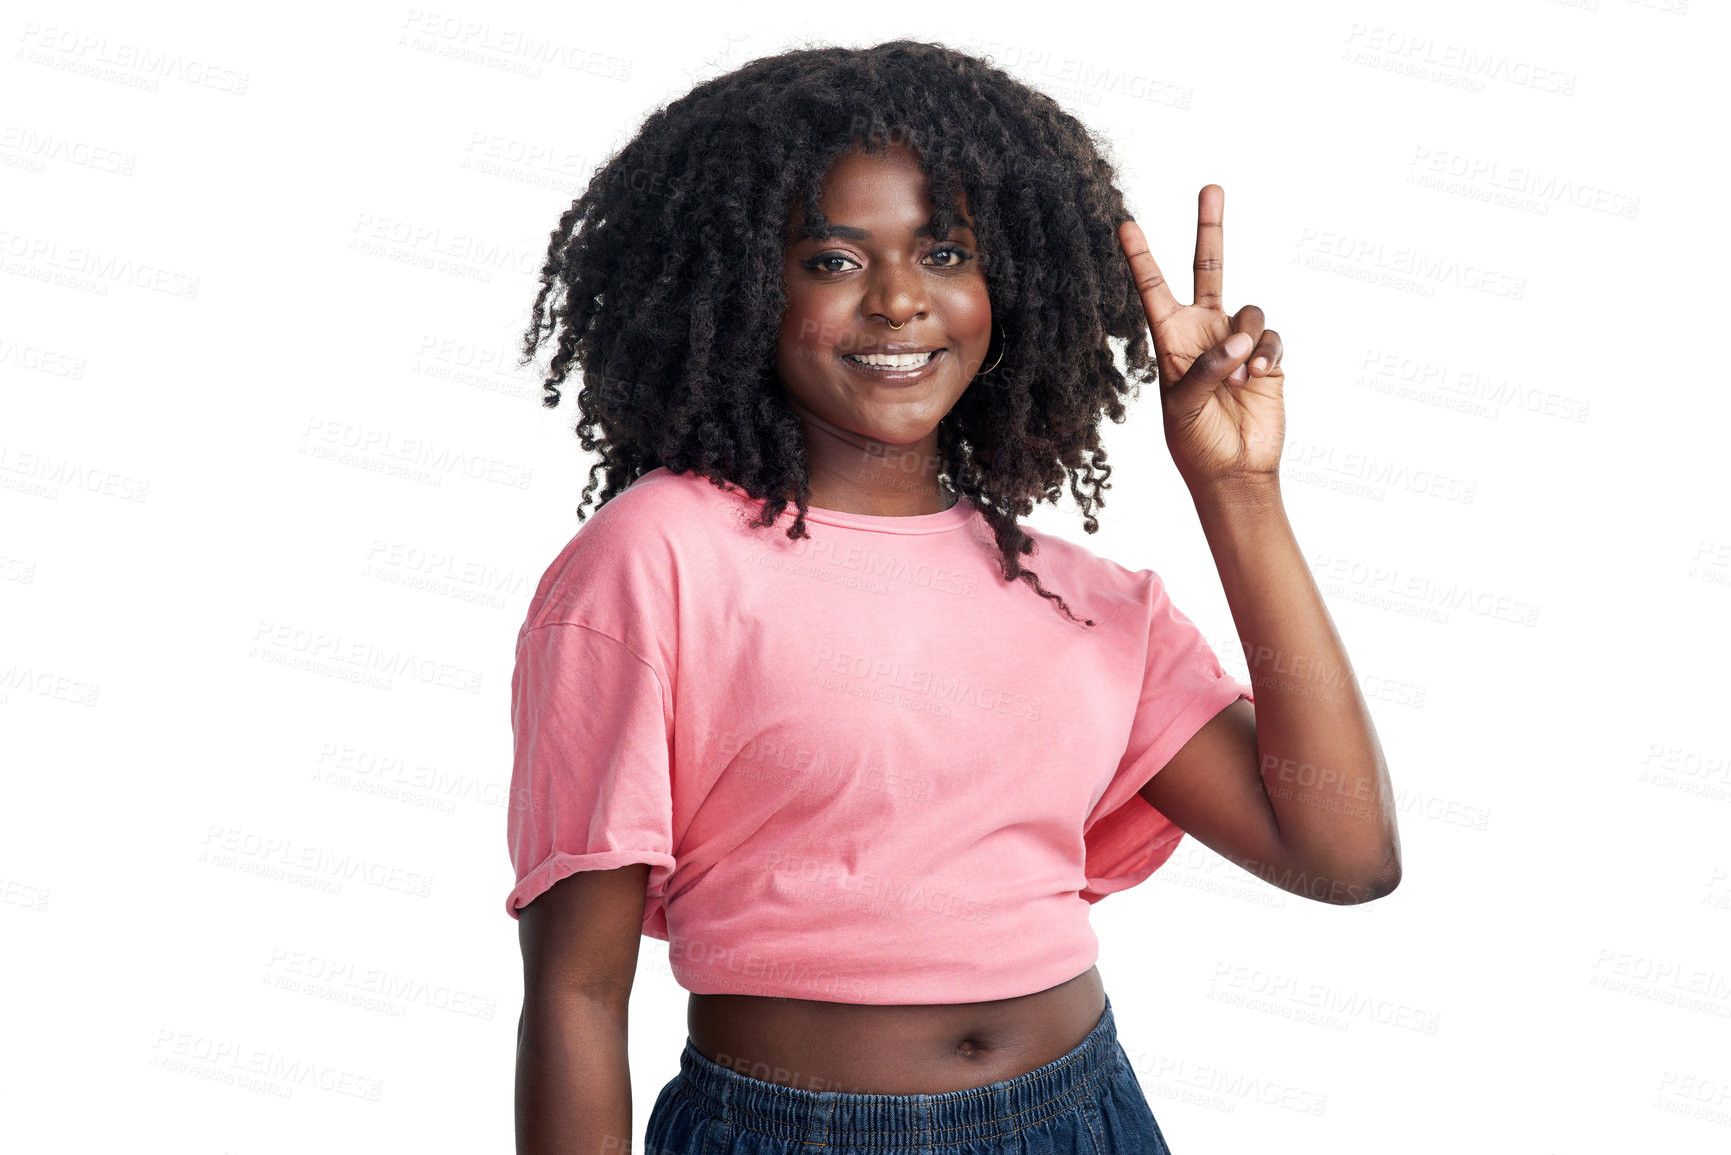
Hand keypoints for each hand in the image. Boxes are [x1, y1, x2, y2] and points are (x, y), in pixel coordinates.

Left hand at [1117, 185, 1284, 489]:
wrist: (1234, 470)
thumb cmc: (1195, 443)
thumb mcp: (1181, 408)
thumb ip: (1203, 369)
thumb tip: (1236, 340)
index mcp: (1171, 340)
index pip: (1153, 291)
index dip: (1141, 259)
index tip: (1124, 225)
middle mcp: (1205, 333)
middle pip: (1208, 269)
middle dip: (1210, 229)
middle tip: (1211, 188)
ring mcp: (1238, 342)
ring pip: (1249, 310)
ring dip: (1246, 339)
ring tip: (1239, 375)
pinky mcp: (1267, 357)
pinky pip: (1271, 337)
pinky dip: (1266, 353)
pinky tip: (1256, 377)